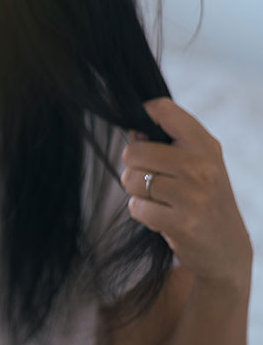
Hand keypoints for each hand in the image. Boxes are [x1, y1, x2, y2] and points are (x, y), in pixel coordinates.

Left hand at [121, 98, 252, 290]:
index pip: (162, 109)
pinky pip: (137, 207)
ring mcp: (193, 195)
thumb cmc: (200, 197)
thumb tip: (132, 131)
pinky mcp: (183, 222)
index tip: (143, 134)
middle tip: (151, 179)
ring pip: (131, 180)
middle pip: (133, 151)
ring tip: (158, 199)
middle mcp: (201, 166)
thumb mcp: (194, 162)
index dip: (143, 115)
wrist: (227, 248)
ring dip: (136, 192)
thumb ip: (164, 142)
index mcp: (204, 144)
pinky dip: (142, 213)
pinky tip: (162, 217)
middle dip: (133, 167)